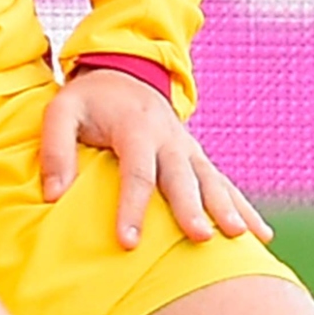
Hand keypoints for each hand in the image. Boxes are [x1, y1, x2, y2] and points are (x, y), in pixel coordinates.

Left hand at [40, 66, 273, 249]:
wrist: (126, 72)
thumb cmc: (89, 99)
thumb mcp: (61, 111)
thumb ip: (54, 149)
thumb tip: (53, 195)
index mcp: (136, 127)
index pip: (137, 171)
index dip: (132, 207)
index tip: (128, 242)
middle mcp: (169, 137)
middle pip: (183, 177)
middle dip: (193, 208)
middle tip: (201, 237)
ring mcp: (188, 148)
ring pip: (211, 180)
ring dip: (227, 207)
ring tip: (240, 236)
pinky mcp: (197, 158)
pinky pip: (223, 184)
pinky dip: (243, 207)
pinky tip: (260, 234)